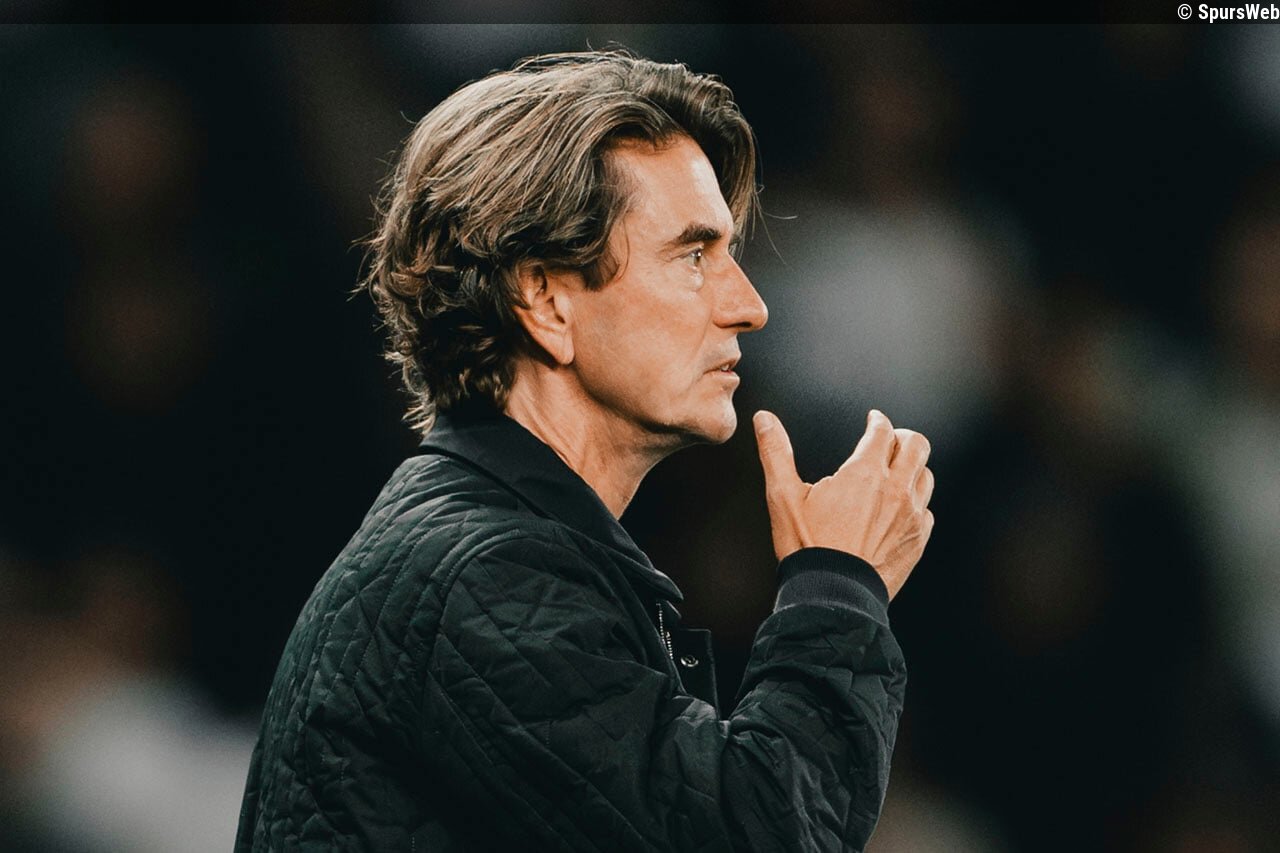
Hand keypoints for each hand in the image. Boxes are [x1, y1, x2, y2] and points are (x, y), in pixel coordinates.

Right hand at [753, 409, 934, 600]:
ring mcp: (911, 516)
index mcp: (864, 474)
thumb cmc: (808, 548)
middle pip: (916, 446)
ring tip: (899, 471)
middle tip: (892, 439)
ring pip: (926, 476)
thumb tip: (765, 420)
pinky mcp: (917, 540)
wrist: (833, 595)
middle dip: (904, 437)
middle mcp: (895, 490)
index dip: (878, 421)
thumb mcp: (783, 497)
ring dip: (913, 468)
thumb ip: (775, 453)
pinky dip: (917, 502)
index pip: (883, 431)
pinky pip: (928, 510)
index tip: (874, 420)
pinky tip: (903, 508)